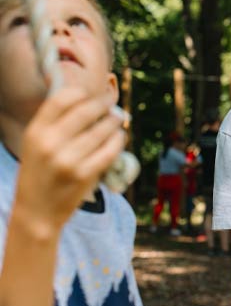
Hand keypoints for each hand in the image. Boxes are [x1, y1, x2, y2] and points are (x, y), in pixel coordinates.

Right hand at [13, 86, 124, 232]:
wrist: (37, 212)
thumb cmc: (39, 174)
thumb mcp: (35, 145)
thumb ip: (53, 124)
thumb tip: (82, 98)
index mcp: (36, 132)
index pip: (61, 99)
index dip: (80, 93)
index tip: (91, 94)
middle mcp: (50, 143)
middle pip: (86, 111)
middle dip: (104, 103)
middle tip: (112, 102)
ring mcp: (69, 159)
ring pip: (102, 130)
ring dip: (114, 121)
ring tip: (119, 118)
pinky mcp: (85, 174)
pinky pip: (110, 150)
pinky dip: (118, 140)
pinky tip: (119, 136)